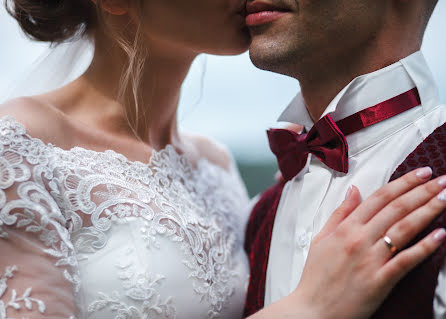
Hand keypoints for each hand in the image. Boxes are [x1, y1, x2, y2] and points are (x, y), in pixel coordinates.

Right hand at [292, 167, 445, 318]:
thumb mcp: (320, 239)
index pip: (379, 198)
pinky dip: (424, 247)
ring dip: (428, 211)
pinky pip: (406, 260)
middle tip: (442, 179)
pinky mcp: (379, 281)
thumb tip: (354, 190)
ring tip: (445, 198)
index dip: (403, 183)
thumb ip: (339, 213)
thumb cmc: (315, 276)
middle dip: (422, 191)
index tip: (421, 173)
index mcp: (345, 228)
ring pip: (404, 229)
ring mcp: (370, 260)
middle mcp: (359, 239)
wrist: (312, 310)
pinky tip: (440, 234)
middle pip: (396, 208)